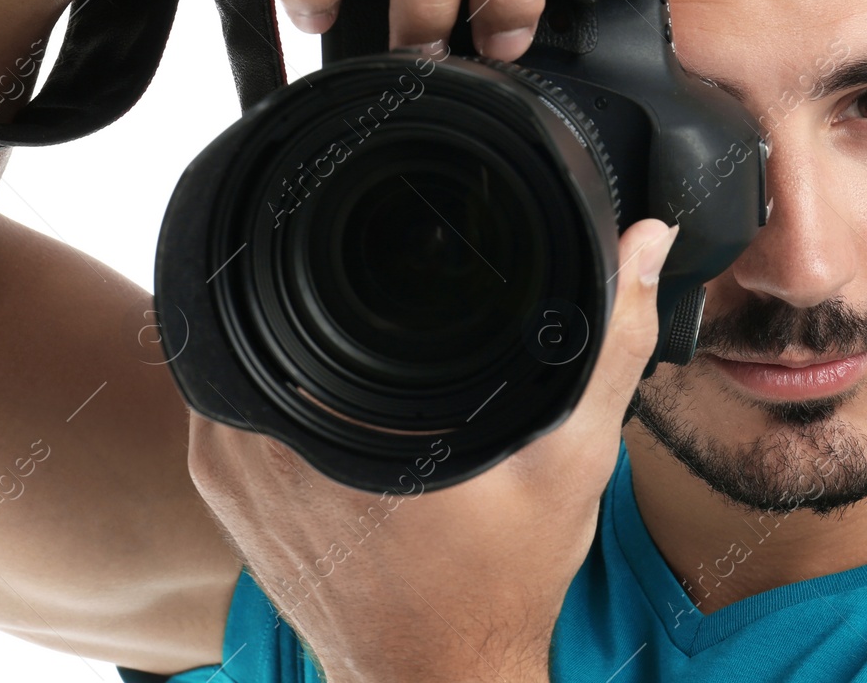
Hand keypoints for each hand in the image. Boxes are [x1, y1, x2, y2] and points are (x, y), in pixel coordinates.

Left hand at [186, 217, 679, 682]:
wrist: (436, 681)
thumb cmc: (498, 584)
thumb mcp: (572, 456)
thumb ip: (608, 342)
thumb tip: (642, 242)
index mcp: (339, 416)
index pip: (314, 275)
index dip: (351, 233)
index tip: (394, 229)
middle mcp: (261, 436)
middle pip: (283, 301)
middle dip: (338, 282)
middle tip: (403, 289)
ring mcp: (228, 465)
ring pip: (261, 346)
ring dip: (310, 333)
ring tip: (380, 341)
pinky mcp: (225, 489)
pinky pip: (247, 396)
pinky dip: (293, 384)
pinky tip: (352, 400)